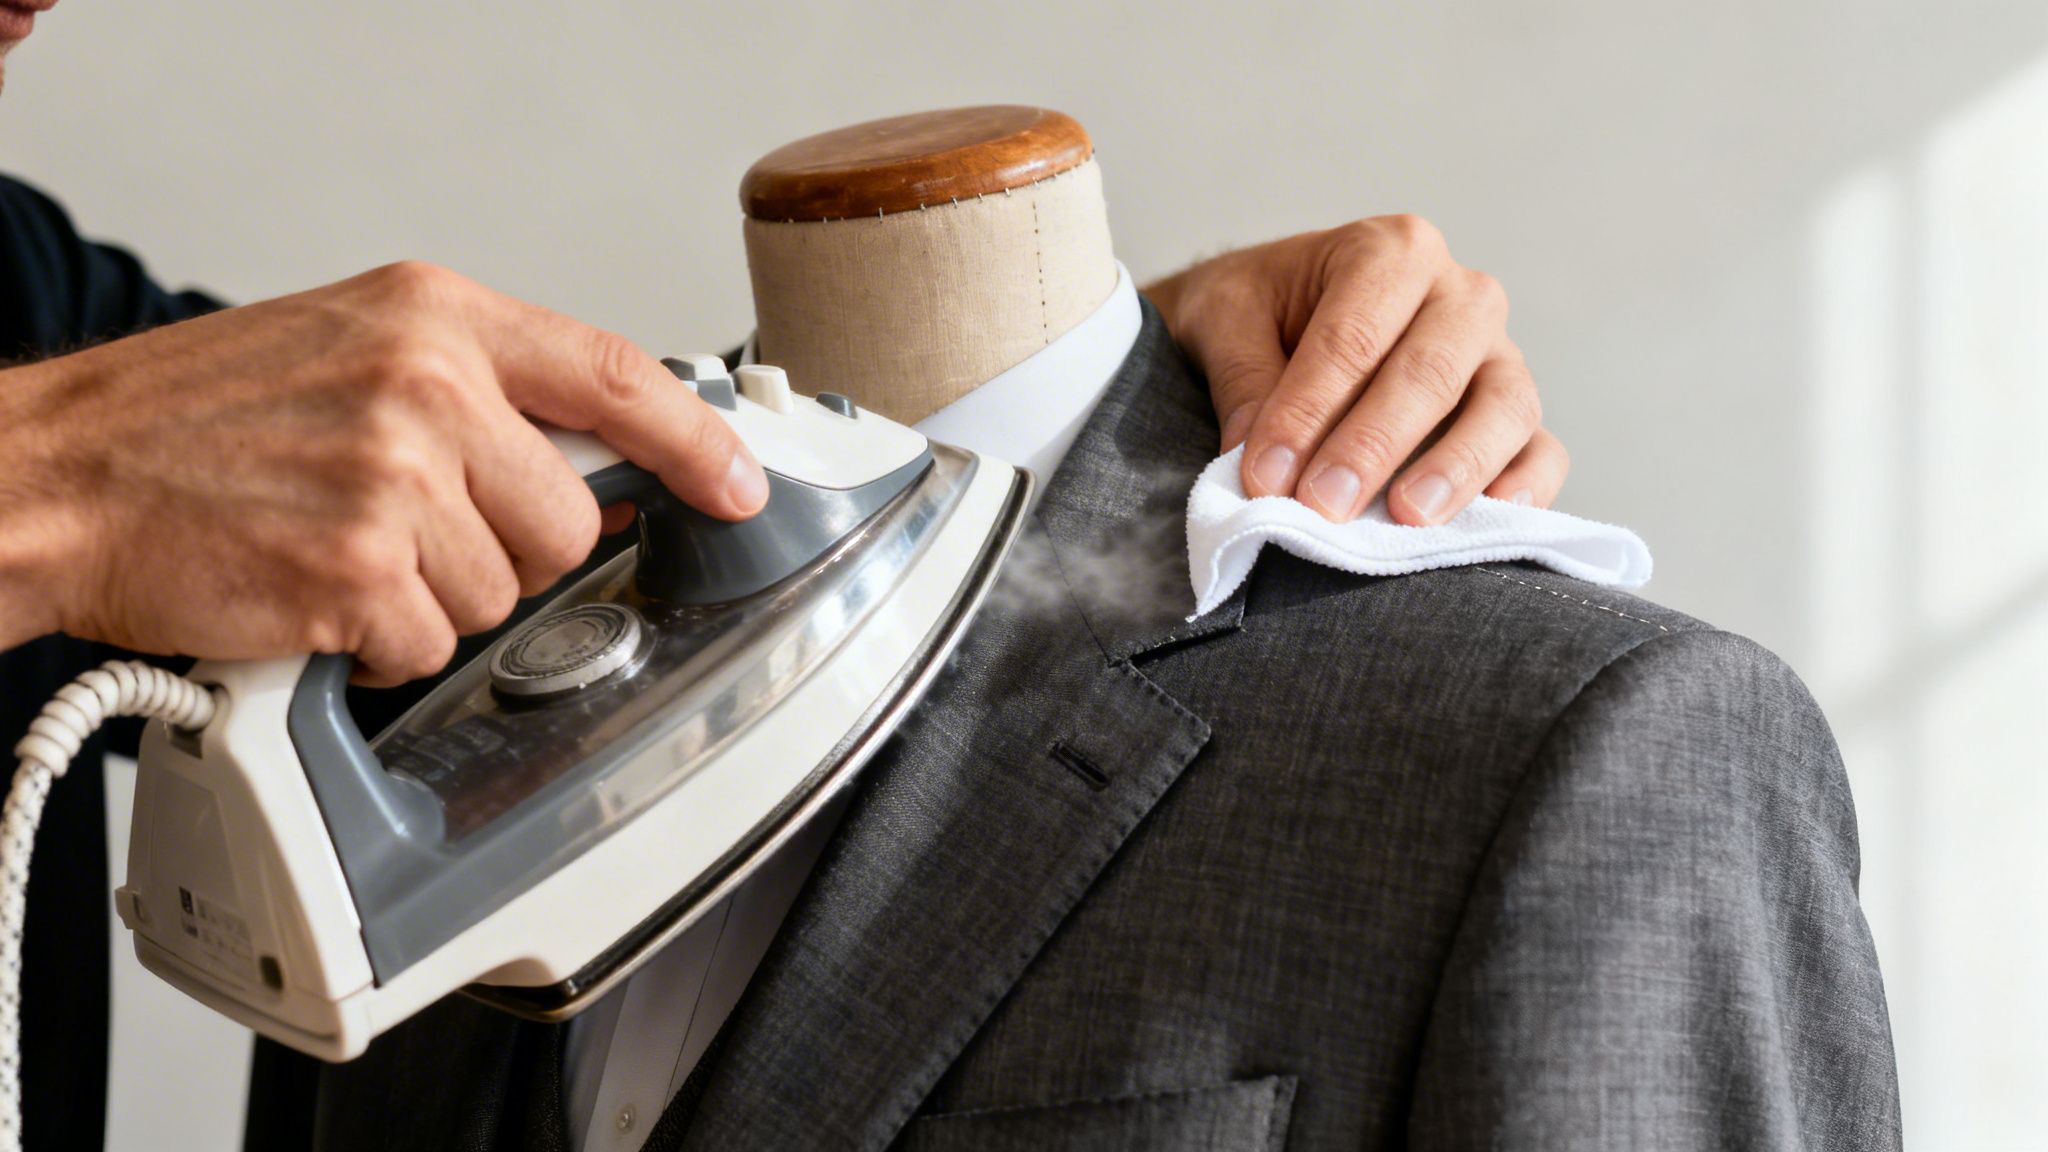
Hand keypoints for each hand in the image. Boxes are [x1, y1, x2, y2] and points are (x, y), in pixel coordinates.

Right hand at [0, 261, 766, 684]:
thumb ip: (482, 388)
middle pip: (569, 519)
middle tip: (407, 526)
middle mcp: (428, 386)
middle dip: (507, 549)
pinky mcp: (358, 571)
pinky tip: (315, 598)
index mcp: (437, 317)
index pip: (616, 374)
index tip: (741, 481)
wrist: (58, 472)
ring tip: (342, 550)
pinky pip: (430, 645)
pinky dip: (378, 646)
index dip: (697, 439)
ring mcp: (396, 479)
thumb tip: (605, 460)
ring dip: (432, 600)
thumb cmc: (198, 419)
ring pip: (503, 592)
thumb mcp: (355, 347)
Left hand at [1144, 216, 1567, 523]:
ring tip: (1406, 517)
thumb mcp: (1225, 319)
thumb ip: (1244, 381)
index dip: (1309, 410)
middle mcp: (1458, 294)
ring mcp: (1497, 354)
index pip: (1354, 336)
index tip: (1266, 476)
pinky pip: (1542, 448)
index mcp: (1390, 250)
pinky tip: (1492, 518)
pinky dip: (1527, 484)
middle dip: (1373, 445)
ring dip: (1456, 467)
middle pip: (1432, 371)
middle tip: (1323, 503)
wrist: (1282, 313)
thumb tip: (1264, 463)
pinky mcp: (1511, 413)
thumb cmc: (1259, 310)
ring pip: (1503, 404)